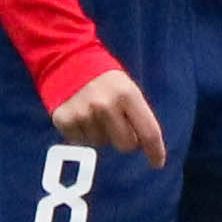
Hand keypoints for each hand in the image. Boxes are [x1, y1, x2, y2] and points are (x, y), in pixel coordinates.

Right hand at [49, 67, 165, 162]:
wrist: (67, 58)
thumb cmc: (103, 77)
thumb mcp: (127, 87)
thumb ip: (136, 114)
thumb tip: (141, 145)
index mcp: (127, 94)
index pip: (148, 132)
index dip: (155, 151)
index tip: (157, 163)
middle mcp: (106, 105)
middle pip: (126, 145)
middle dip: (125, 140)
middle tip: (117, 125)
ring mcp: (83, 113)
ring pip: (101, 144)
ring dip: (101, 134)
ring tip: (93, 113)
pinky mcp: (64, 120)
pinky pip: (80, 142)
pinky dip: (81, 133)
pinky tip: (79, 116)